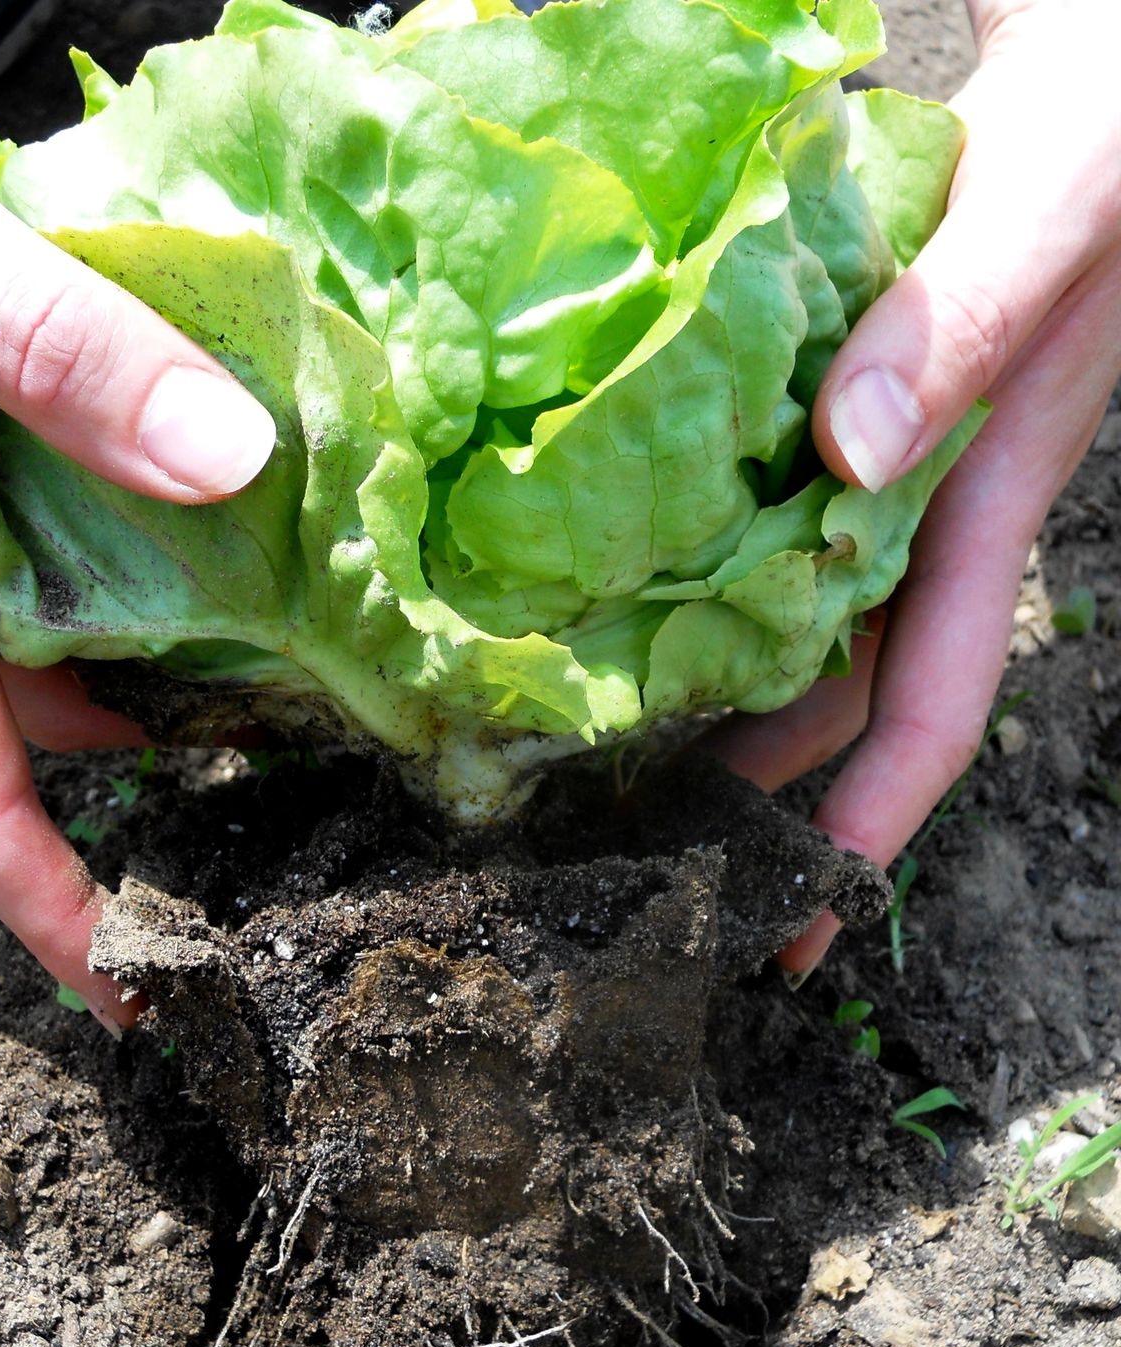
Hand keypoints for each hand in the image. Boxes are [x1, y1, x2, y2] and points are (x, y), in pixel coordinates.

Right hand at [0, 56, 275, 1027]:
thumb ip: (45, 345)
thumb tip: (231, 463)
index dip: (44, 903)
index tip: (134, 991)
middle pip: (22, 725)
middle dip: (132, 788)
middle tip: (277, 793)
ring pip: (46, 638)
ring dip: (155, 670)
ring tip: (284, 672)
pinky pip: (50, 552)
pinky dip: (136, 571)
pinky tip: (219, 538)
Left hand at [709, 0, 1120, 975]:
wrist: (1098, 48)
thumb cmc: (1109, 112)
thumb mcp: (1054, 197)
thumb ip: (966, 320)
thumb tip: (846, 456)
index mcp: (986, 491)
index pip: (930, 698)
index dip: (864, 821)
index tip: (795, 919)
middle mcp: (926, 497)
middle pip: (842, 691)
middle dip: (769, 798)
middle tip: (658, 875)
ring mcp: (879, 458)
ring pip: (792, 622)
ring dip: (720, 704)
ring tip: (615, 779)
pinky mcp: (834, 400)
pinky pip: (760, 521)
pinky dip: (700, 576)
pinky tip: (621, 604)